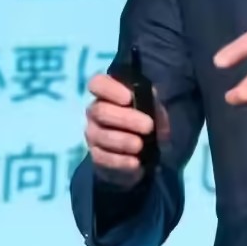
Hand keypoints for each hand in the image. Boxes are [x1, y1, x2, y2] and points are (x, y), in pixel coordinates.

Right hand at [83, 74, 170, 189]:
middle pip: (100, 111)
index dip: (110, 89)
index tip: (129, 98)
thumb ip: (151, 101)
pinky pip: (102, 157)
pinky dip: (120, 160)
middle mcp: (95, 112)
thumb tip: (150, 99)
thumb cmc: (145, 121)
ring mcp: (93, 134)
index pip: (97, 84)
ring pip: (101, 135)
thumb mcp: (153, 108)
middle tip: (148, 126)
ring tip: (140, 145)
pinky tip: (135, 162)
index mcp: (107, 94)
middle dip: (126, 118)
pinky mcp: (96, 156)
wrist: (140, 153)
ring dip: (123, 140)